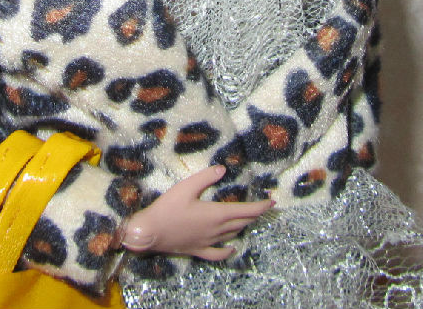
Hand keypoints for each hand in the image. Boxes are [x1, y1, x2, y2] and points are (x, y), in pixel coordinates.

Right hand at [117, 165, 272, 260]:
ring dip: (243, 226)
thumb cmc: (167, 209)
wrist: (150, 233)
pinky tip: (232, 248)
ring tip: (249, 219)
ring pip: (232, 235)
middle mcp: (216, 230)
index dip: (260, 206)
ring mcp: (208, 242)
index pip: (246, 210)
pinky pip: (218, 253)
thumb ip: (205, 178)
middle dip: (255, 215)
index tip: (272, 202)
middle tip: (263, 208)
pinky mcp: (198, 250)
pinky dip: (228, 251)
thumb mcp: (185, 188)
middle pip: (242, 222)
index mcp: (216, 214)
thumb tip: (222, 169)